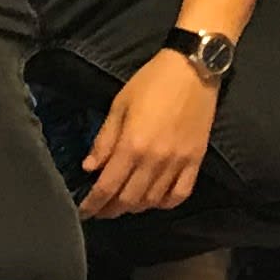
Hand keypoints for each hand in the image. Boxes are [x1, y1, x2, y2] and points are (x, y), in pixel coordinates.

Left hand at [79, 49, 219, 218]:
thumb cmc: (152, 81)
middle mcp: (155, 161)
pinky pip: (180, 194)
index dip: (92, 204)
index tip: (83, 211)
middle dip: (110, 209)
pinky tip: (154, 199)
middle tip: (100, 209)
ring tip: (123, 203)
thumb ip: (104, 139)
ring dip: (134, 207)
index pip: (107, 187)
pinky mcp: (196, 161)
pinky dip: (164, 203)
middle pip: (129, 200)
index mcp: (132, 145)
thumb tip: (89, 167)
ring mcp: (178, 163)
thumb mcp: (120, 105)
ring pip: (152, 201)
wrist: (193, 68)